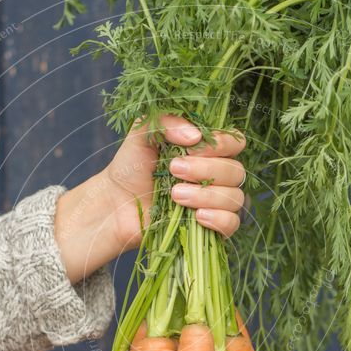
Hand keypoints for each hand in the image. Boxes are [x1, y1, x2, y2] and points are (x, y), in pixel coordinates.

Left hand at [55, 115, 245, 283]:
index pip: (235, 143)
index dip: (220, 145)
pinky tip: (198, 216)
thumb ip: (166, 122)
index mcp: (208, 150)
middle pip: (236, 171)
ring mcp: (215, 202)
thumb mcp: (143, 133)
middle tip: (174, 170)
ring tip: (175, 195)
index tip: (190, 148)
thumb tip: (196, 136)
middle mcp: (216, 175)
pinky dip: (219, 219)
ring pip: (235, 198)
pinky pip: (232, 224)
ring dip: (207, 195)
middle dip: (206, 170)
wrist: (115, 202)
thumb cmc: (131, 166)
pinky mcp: (209, 227)